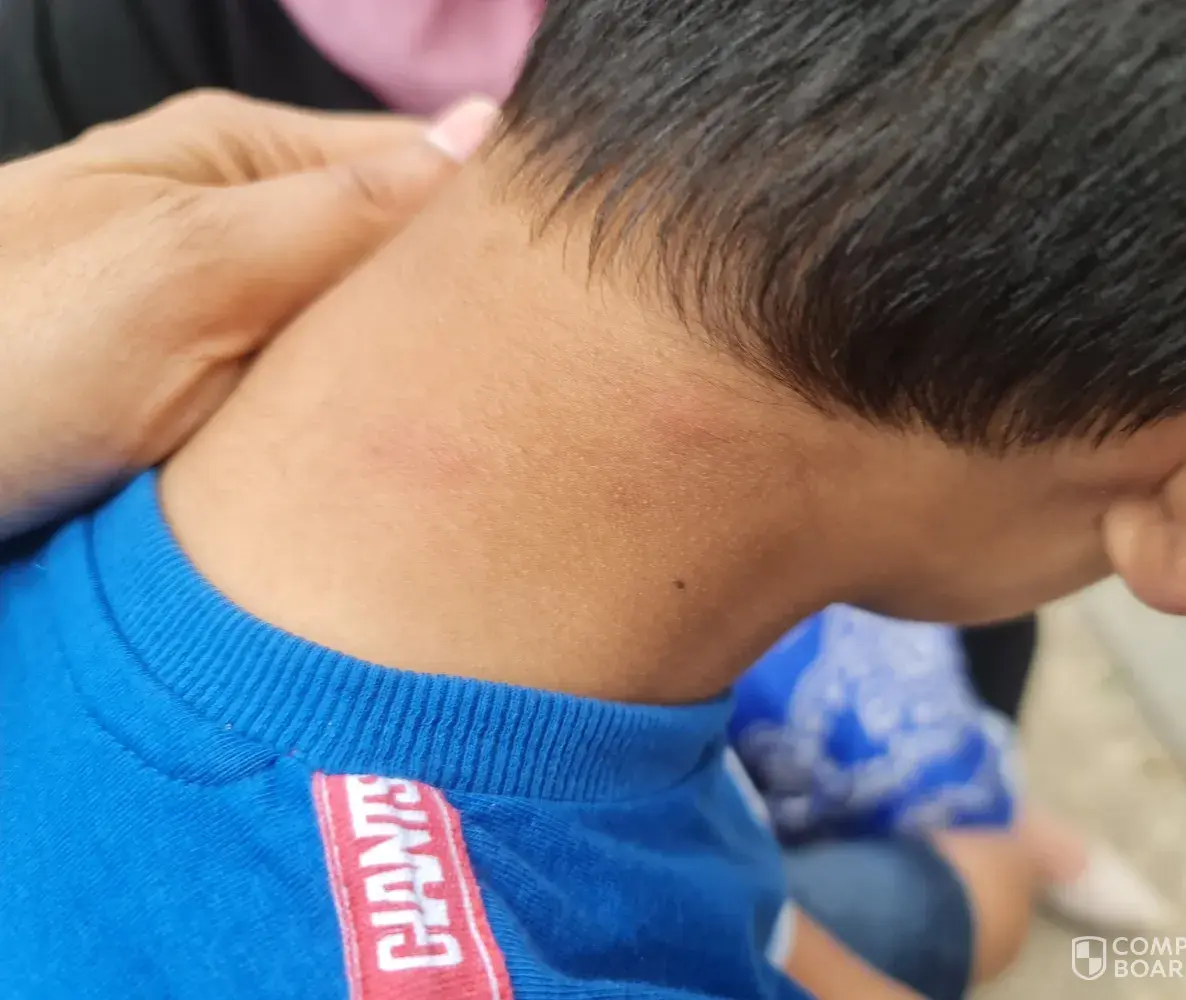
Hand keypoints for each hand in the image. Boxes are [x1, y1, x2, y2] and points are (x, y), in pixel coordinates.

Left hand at [0, 90, 496, 536]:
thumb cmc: (6, 349)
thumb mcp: (187, 266)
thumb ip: (342, 207)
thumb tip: (484, 139)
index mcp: (246, 159)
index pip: (423, 166)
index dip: (503, 226)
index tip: (569, 296)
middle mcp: (252, 231)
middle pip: (408, 263)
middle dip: (470, 321)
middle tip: (530, 393)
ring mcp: (239, 322)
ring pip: (377, 346)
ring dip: (423, 388)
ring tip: (485, 437)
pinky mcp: (224, 408)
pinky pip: (333, 413)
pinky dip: (371, 439)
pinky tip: (401, 471)